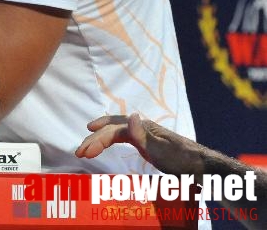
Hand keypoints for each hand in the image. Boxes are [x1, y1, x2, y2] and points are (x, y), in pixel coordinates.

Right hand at [75, 112, 202, 175]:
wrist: (202, 166)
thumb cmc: (182, 160)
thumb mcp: (161, 150)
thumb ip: (143, 135)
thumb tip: (131, 115)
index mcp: (142, 127)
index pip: (113, 132)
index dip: (97, 141)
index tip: (84, 153)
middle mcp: (141, 127)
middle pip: (111, 129)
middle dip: (94, 139)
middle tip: (79, 152)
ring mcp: (144, 133)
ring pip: (116, 130)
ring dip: (100, 136)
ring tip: (87, 143)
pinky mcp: (147, 142)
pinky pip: (122, 135)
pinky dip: (111, 137)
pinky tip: (108, 140)